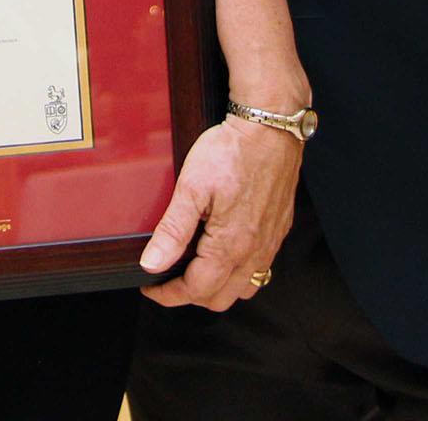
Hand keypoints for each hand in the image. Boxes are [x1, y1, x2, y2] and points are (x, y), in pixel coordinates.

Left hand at [137, 117, 300, 309]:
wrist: (270, 129)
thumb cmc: (231, 152)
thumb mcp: (192, 188)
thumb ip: (173, 230)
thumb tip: (152, 263)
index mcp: (230, 246)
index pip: (196, 290)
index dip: (168, 295)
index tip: (150, 287)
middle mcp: (254, 252)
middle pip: (220, 298)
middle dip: (191, 295)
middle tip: (168, 278)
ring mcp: (270, 243)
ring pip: (244, 288)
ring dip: (217, 288)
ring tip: (194, 269)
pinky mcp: (278, 230)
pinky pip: (260, 269)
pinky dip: (238, 274)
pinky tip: (223, 253)